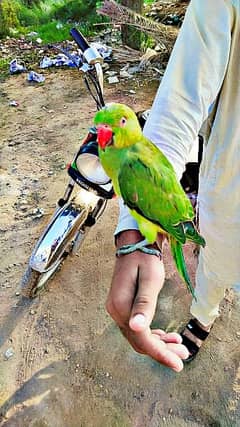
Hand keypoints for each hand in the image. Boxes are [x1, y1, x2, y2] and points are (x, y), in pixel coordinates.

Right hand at [106, 230, 188, 371]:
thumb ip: (144, 304)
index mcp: (121, 306)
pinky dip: (151, 335)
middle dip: (161, 351)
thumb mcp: (150, 280)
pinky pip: (136, 328)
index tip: (177, 364)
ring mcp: (117, 310)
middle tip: (183, 355)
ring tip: (178, 346)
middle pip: (139, 340)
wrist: (134, 245)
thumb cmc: (144, 259)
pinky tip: (165, 336)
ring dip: (158, 344)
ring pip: (138, 336)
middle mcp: (116, 311)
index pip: (141, 338)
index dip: (159, 353)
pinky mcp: (122, 307)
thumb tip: (136, 327)